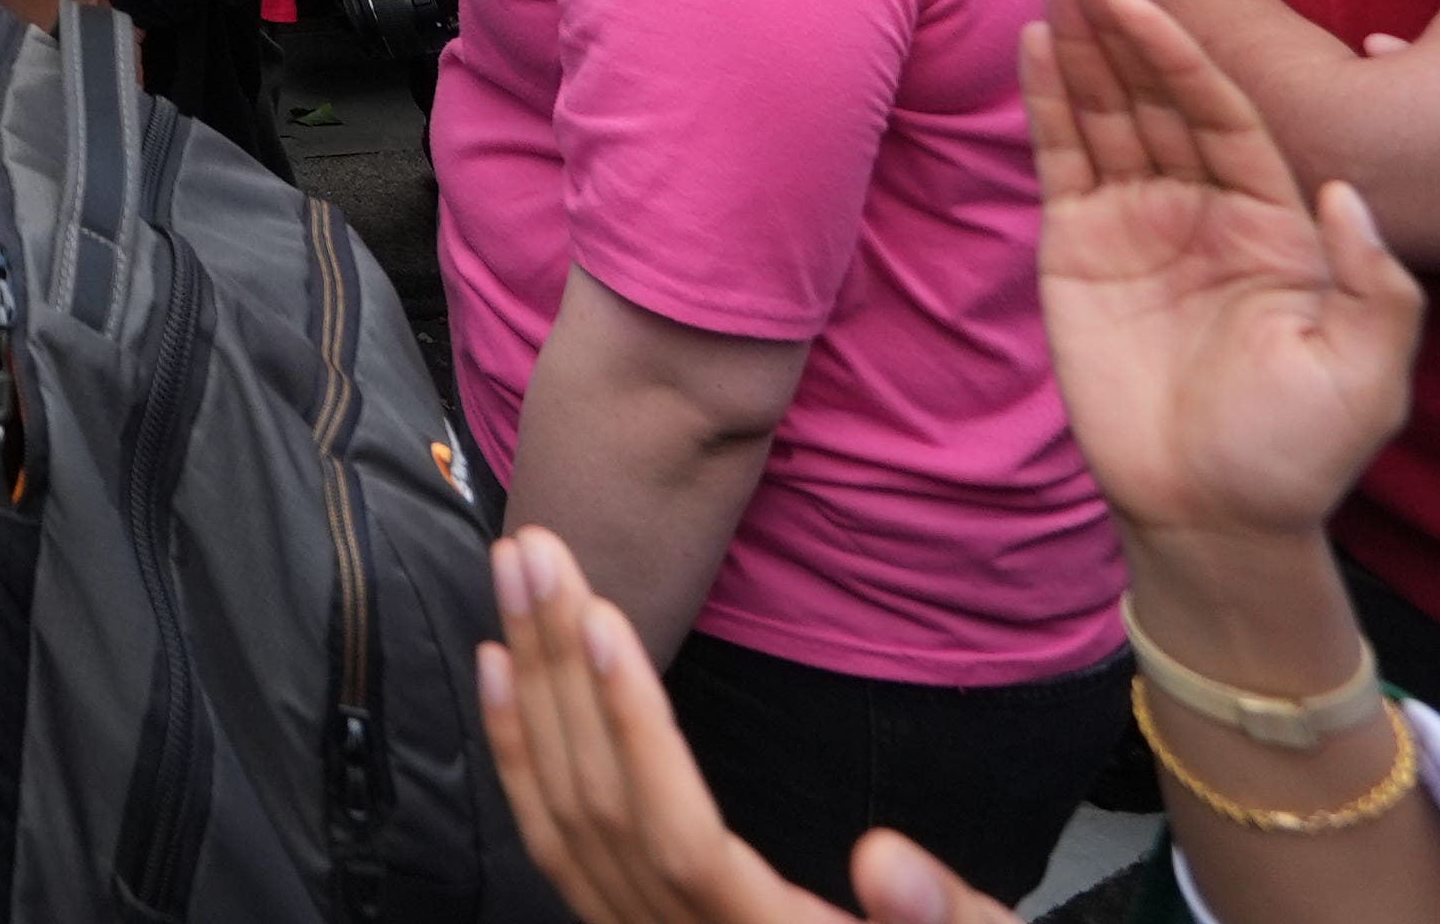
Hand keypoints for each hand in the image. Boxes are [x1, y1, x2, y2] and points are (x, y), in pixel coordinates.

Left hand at [479, 527, 1003, 923]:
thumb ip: (943, 918)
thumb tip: (887, 859)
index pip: (679, 840)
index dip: (635, 732)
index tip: (604, 621)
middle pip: (602, 810)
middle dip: (561, 671)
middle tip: (536, 552)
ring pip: (566, 816)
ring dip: (534, 689)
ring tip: (515, 575)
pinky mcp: (631, 919)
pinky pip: (555, 842)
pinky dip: (519, 752)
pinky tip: (497, 667)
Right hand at [1018, 0, 1420, 540]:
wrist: (1212, 521)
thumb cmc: (1296, 455)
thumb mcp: (1365, 378)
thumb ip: (1375, 286)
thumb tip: (1348, 193)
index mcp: (1273, 223)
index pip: (1223, 115)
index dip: (1181, 58)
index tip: (1140, 5)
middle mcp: (1203, 208)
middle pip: (1157, 97)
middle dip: (1119, 27)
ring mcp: (1137, 225)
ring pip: (1106, 116)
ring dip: (1077, 47)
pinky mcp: (1080, 252)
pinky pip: (1062, 162)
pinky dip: (1045, 104)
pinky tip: (1033, 47)